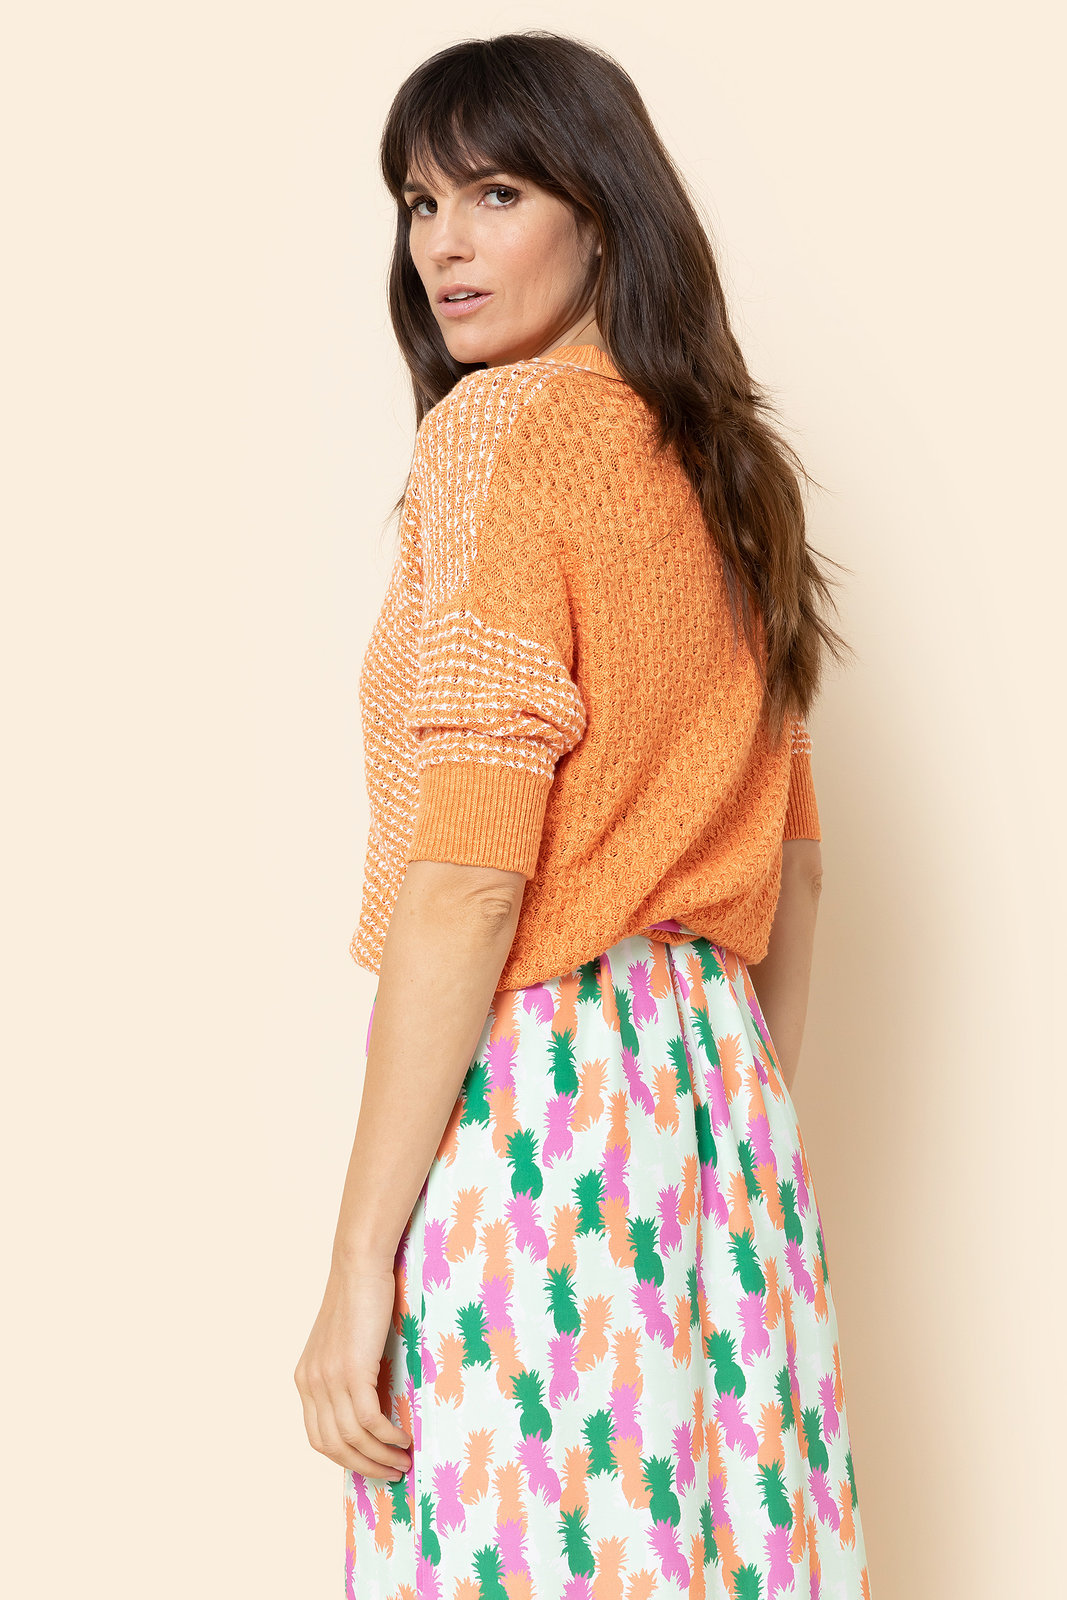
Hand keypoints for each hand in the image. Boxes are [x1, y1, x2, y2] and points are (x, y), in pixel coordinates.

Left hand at [293, 1261, 411, 1478]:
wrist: (360, 1265)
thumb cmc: (361, 1300)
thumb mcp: (346, 1344)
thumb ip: (348, 1375)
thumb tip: (371, 1410)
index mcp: (305, 1379)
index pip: (319, 1437)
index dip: (346, 1458)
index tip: (371, 1465)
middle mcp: (311, 1383)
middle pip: (333, 1446)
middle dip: (363, 1467)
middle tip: (391, 1473)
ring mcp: (329, 1378)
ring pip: (352, 1438)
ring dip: (380, 1457)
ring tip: (403, 1461)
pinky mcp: (352, 1370)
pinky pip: (369, 1420)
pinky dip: (387, 1437)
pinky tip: (404, 1439)